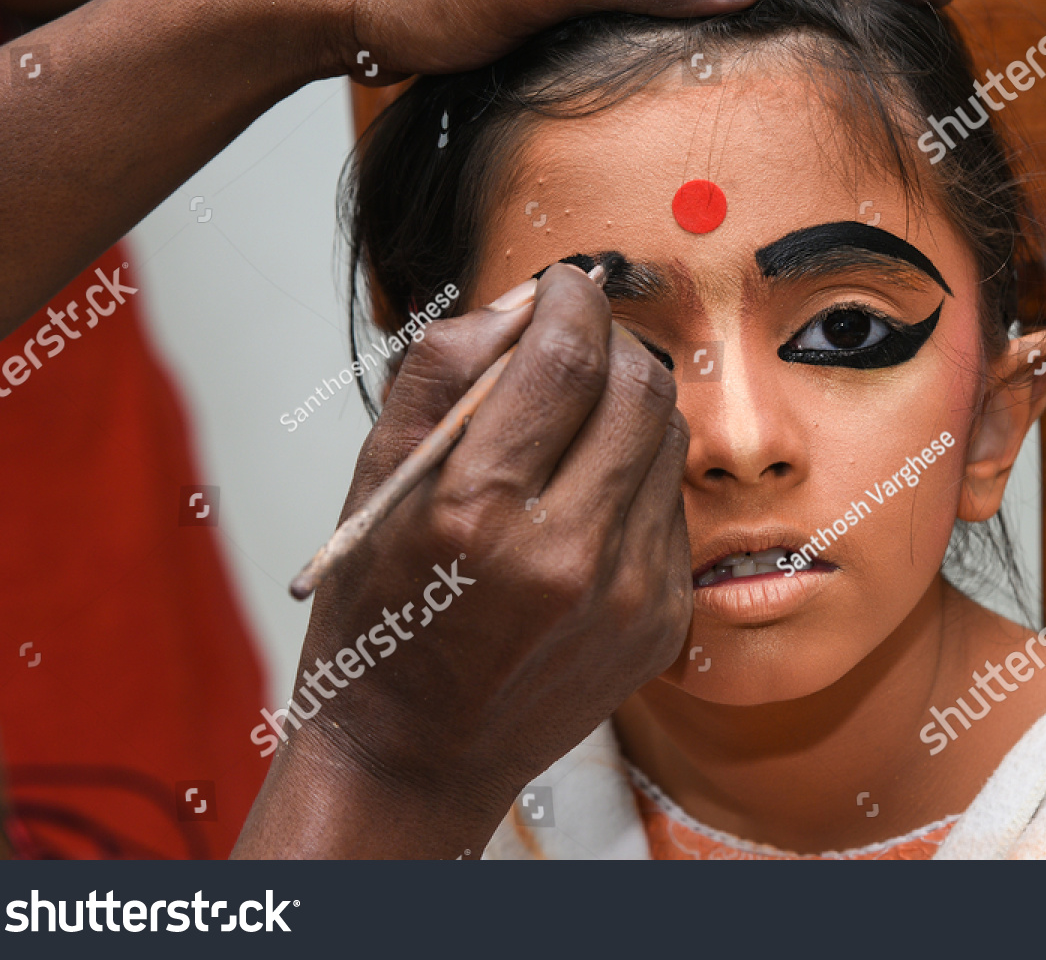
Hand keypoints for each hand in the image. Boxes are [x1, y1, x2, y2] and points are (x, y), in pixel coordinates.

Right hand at [235, 266, 691, 856]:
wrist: (416, 758)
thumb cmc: (379, 615)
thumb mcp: (374, 483)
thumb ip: (443, 371)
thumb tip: (524, 301)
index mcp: (479, 512)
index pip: (568, 356)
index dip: (572, 299)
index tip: (561, 287)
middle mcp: (568, 555)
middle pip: (641, 387)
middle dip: (611, 342)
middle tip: (571, 345)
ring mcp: (629, 596)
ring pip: (668, 440)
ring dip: (627, 407)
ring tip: (569, 430)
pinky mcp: (663, 622)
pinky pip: (672, 505)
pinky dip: (635, 477)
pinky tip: (583, 502)